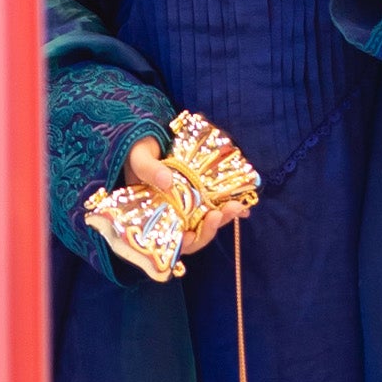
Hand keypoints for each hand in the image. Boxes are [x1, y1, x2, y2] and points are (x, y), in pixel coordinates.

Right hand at [121, 135, 247, 256]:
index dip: (181, 244)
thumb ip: (148, 169)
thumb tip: (167, 181)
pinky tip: (243, 204)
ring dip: (223, 218)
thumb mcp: (138, 158)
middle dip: (208, 231)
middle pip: (192, 236)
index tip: (191, 237)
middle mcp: (172, 217)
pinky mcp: (201, 195)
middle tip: (218, 215)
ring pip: (206, 223)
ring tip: (236, 207)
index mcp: (153, 215)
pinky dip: (228, 208)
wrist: (148, 137)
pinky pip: (216, 206)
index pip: (168, 241)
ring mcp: (188, 207)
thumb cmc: (137, 152)